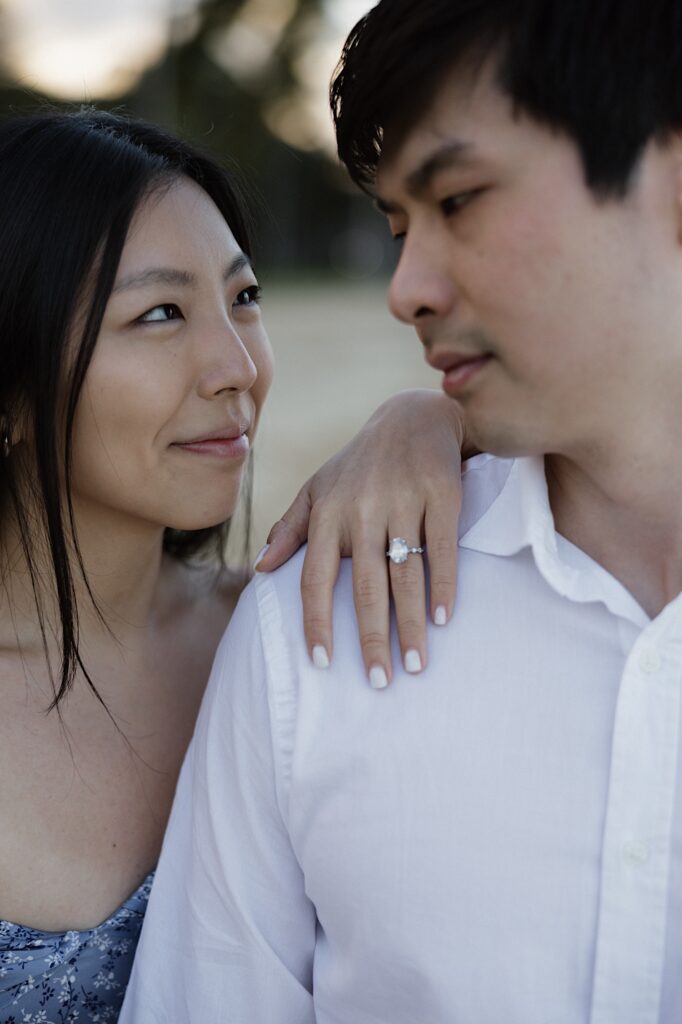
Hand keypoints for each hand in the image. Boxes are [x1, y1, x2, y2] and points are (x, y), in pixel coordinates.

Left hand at [256, 389, 468, 685]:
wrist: (413, 416)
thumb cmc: (359, 461)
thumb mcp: (318, 487)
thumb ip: (291, 528)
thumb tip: (262, 570)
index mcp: (328, 514)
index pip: (315, 578)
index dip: (316, 622)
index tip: (321, 663)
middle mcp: (361, 510)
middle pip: (365, 587)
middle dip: (371, 639)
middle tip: (379, 682)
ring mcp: (402, 502)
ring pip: (405, 575)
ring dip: (411, 624)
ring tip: (416, 665)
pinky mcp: (441, 495)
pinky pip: (441, 549)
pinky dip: (443, 585)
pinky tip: (443, 619)